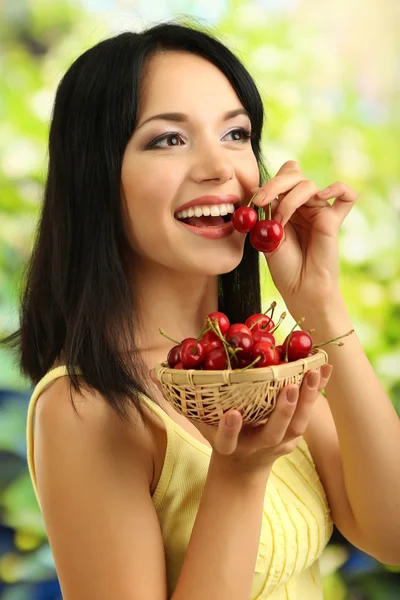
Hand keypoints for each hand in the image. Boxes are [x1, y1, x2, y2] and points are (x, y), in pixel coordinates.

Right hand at [151, 364, 332, 477]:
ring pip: (298, 424)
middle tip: (289, 386)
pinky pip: (309, 413)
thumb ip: (178, 398)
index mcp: (231, 447)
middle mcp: (258, 448)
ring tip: (313, 371)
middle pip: (274, 433)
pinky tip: (325, 367)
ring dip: (307, 398)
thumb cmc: (217, 435)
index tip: (233, 414)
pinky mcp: (296, 434)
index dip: (230, 430)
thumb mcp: (197, 422)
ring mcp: (281, 444)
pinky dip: (318, 391)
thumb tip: (153, 372)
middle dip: (282, 411)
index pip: (228, 442)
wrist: (243, 468)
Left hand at [251, 161, 357, 315]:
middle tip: (261, 201)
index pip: (281, 177)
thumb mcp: (266, 236)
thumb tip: (254, 188)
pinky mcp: (333, 220)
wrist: (300, 288)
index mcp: (285, 205)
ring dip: (289, 200)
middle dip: (275, 185)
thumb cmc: (283, 267)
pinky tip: (322, 197)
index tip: (255, 200)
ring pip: (308, 185)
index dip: (268, 183)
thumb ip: (264, 213)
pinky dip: (337, 188)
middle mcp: (303, 205)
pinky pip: (347, 196)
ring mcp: (319, 211)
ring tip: (280, 222)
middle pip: (294, 175)